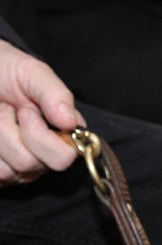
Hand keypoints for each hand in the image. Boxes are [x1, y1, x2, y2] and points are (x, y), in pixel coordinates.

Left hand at [0, 39, 84, 185]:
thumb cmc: (6, 71)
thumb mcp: (32, 73)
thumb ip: (55, 94)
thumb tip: (70, 122)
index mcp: (63, 135)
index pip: (65, 156)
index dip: (43, 137)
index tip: (26, 110)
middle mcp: (45, 155)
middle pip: (34, 165)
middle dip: (16, 135)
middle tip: (11, 112)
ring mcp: (21, 167)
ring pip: (11, 169)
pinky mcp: (2, 173)